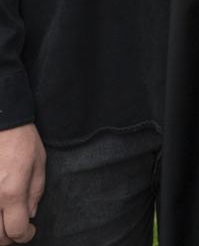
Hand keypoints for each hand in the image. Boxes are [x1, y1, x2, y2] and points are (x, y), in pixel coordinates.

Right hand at [0, 124, 45, 243]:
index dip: (26, 235)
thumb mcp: (38, 162)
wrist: (1, 120)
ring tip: (4, 221)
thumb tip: (29, 214)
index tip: (30, 230)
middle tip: (16, 228)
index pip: (17, 230)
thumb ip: (35, 192)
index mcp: (12, 191)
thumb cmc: (21, 138)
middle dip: (9, 238)